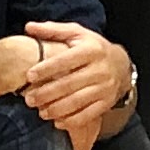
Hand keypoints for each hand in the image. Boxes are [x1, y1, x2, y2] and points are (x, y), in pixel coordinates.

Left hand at [17, 21, 128, 149]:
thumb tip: (28, 27)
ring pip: (78, 101)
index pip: (66, 60)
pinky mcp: (107, 102)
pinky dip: (71, 120)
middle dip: (47, 93)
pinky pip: (88, 115)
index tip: (29, 75)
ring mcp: (105, 87)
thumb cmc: (93, 47)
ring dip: (57, 109)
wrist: (121, 64)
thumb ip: (53, 30)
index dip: (47, 69)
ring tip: (40, 112)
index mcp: (91, 50)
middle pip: (70, 84)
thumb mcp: (77, 33)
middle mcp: (100, 69)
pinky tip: (57, 122)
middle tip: (29, 99)